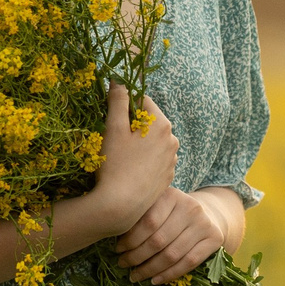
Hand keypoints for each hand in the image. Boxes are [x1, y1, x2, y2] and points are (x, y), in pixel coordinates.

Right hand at [90, 83, 178, 231]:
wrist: (122, 206)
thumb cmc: (115, 164)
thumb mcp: (113, 128)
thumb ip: (118, 101)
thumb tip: (119, 80)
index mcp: (162, 123)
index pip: (142, 101)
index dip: (124, 106)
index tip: (111, 119)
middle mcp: (173, 139)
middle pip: (149, 122)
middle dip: (131, 126)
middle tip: (114, 141)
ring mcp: (172, 159)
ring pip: (151, 141)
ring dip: (137, 144)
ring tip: (121, 159)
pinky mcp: (168, 176)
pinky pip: (154, 159)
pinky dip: (143, 160)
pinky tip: (129, 171)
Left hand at [114, 187, 236, 284]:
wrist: (206, 213)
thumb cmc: (171, 213)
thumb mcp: (156, 207)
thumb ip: (139, 217)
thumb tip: (111, 235)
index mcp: (171, 195)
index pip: (148, 222)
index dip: (130, 240)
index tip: (117, 250)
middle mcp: (190, 207)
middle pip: (158, 240)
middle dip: (136, 257)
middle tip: (123, 265)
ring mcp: (204, 223)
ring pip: (172, 254)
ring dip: (150, 269)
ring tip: (135, 276)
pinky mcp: (215, 238)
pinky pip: (188, 262)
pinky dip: (169, 274)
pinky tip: (154, 280)